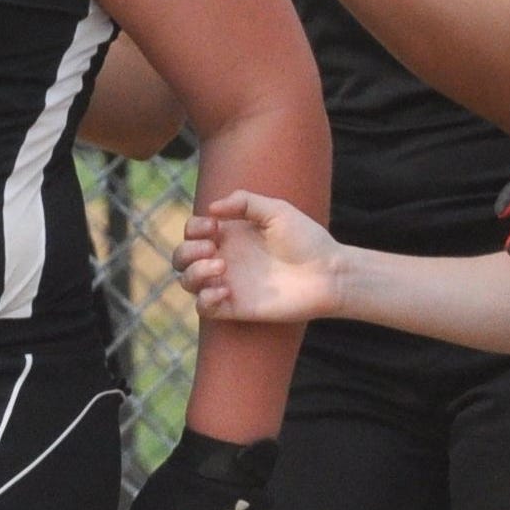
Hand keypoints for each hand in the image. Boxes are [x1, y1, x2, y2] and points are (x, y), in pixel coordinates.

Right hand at [179, 189, 346, 322]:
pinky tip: (225, 289)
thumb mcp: (277, 210)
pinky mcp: (235, 307)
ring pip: (187, 282)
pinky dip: (205, 298)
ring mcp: (228, 284)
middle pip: (181, 257)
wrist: (328, 274)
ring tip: (220, 266)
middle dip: (187, 250)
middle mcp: (225, 258)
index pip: (193, 231)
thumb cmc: (307, 239)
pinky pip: (203, 307)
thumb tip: (212, 208)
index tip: (215, 226)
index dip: (194, 227)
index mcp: (231, 235)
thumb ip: (244, 201)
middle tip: (213, 248)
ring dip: (194, 272)